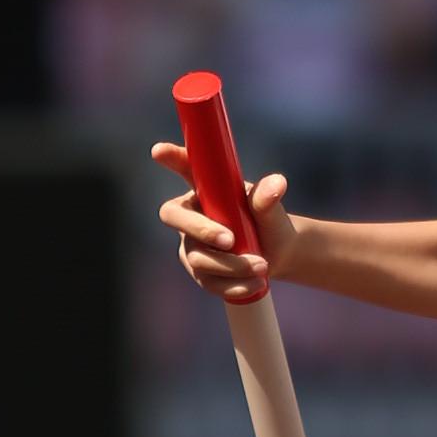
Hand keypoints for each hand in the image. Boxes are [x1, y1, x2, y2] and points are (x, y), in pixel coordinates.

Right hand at [149, 144, 296, 301]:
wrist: (277, 253)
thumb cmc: (267, 220)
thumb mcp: (270, 207)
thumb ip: (267, 197)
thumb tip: (276, 185)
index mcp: (204, 188)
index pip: (185, 168)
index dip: (171, 158)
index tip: (159, 151)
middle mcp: (189, 214)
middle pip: (174, 217)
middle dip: (201, 229)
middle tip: (231, 240)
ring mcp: (190, 245)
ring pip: (198, 257)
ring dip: (231, 265)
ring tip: (262, 266)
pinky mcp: (199, 272)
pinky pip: (208, 282)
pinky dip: (233, 285)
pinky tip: (255, 284)